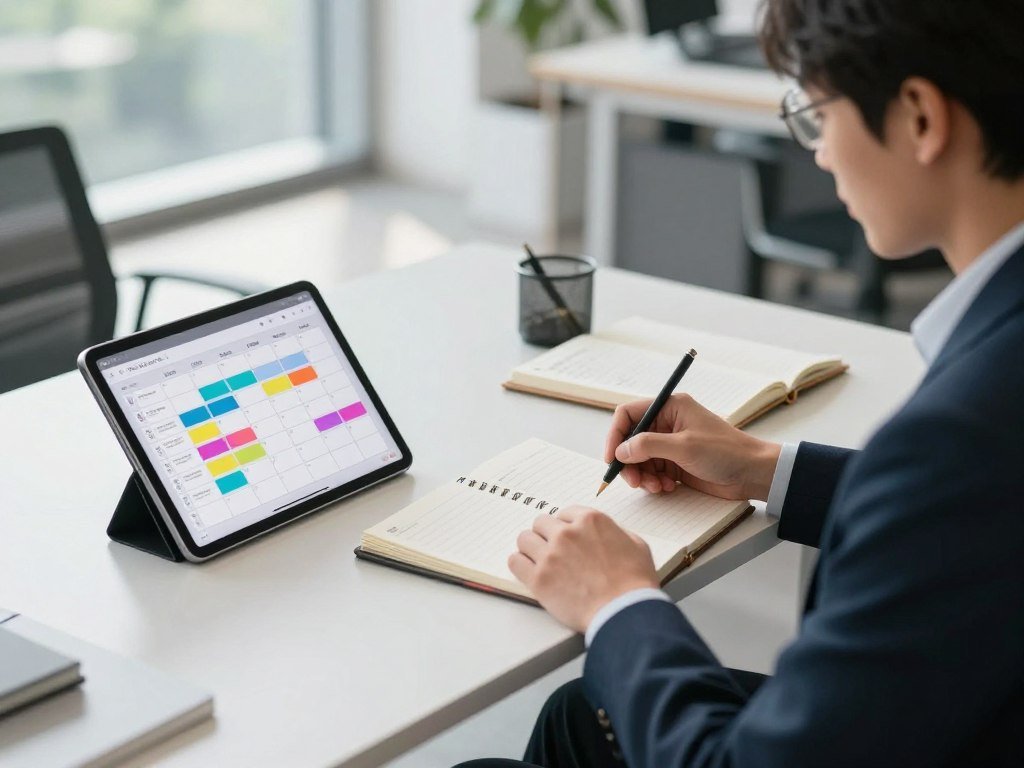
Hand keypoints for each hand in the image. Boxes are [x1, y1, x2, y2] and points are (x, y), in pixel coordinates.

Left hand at [508, 506, 657, 632]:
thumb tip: (606, 534)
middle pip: (541, 523)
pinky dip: (520, 564)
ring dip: (531, 548)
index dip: (565, 526)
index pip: (564, 513)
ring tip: (538, 560)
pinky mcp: (539, 579)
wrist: (624, 612)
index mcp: (590, 520)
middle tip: (552, 550)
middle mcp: (567, 533)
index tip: (565, 537)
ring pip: (524, 539)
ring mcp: (550, 555)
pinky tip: (528, 571)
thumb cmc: (635, 583)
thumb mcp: (636, 545)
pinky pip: (515, 561)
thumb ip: (616, 532)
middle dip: (546, 535)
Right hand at [604, 393, 780, 500]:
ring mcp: (671, 444)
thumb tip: (621, 450)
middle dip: (628, 461)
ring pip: (640, 459)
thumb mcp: (684, 447)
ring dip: (642, 475)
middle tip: (632, 481)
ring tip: (655, 486)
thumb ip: (648, 446)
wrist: (753, 473)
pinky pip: (652, 471)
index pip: (629, 414)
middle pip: (631, 440)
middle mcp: (667, 423)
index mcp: (669, 407)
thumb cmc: (726, 452)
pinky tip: (667, 487)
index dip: (615, 435)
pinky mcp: (676, 463)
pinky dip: (653, 481)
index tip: (612, 458)